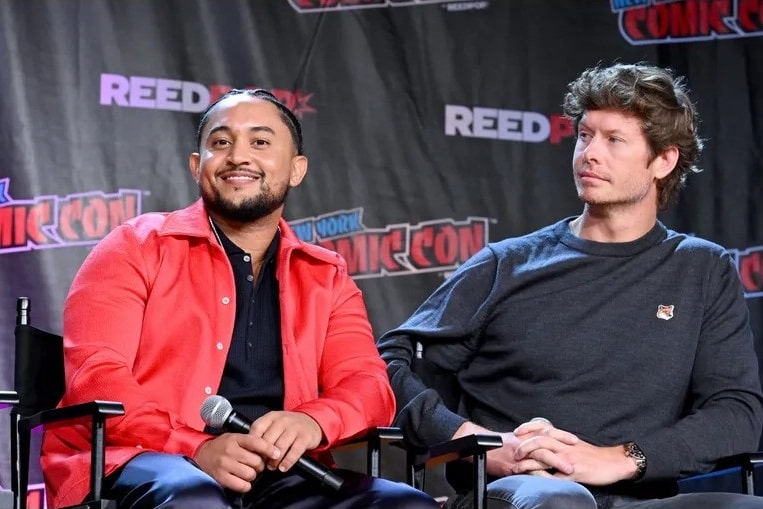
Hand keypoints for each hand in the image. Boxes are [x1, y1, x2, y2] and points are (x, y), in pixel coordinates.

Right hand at [193, 433, 280, 491]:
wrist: (202, 454)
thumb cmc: (223, 446)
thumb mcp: (235, 437)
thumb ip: (251, 441)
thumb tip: (271, 449)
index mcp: (235, 439)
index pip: (255, 442)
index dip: (268, 448)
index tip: (277, 453)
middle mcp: (230, 451)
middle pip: (256, 461)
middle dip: (260, 464)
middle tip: (255, 464)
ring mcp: (225, 464)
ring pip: (250, 474)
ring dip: (252, 475)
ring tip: (247, 471)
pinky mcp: (221, 477)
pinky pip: (241, 485)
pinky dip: (245, 485)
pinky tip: (243, 480)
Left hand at [250, 411, 323, 471]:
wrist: (311, 421)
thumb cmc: (288, 426)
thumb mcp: (274, 424)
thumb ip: (263, 433)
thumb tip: (250, 451)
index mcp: (272, 417)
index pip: (257, 428)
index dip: (253, 444)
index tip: (251, 454)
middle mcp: (283, 420)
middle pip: (268, 440)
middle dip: (263, 454)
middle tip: (261, 464)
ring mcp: (295, 428)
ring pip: (280, 447)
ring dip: (274, 460)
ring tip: (271, 467)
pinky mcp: (305, 437)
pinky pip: (295, 451)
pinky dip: (288, 462)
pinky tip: (283, 468)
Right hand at [452, 421, 575, 477]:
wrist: (477, 442)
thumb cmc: (496, 443)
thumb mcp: (515, 438)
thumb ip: (529, 440)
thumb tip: (543, 444)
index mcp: (526, 435)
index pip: (547, 431)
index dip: (562, 435)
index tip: (574, 440)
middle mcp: (524, 442)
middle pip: (547, 442)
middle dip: (563, 448)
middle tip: (577, 453)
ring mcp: (518, 455)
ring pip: (540, 455)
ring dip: (556, 462)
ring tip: (569, 470)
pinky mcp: (512, 466)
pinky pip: (528, 470)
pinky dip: (540, 475)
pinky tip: (550, 480)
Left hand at [513, 420, 635, 484]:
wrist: (614, 463)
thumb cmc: (593, 455)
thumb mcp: (574, 444)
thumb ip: (559, 443)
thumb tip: (543, 444)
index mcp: (564, 438)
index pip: (543, 427)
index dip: (528, 428)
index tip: (516, 431)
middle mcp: (565, 446)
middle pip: (541, 440)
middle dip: (525, 445)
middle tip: (515, 452)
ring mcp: (569, 460)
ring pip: (545, 456)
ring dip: (530, 461)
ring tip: (519, 467)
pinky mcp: (574, 474)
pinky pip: (555, 476)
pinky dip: (543, 477)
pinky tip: (535, 479)